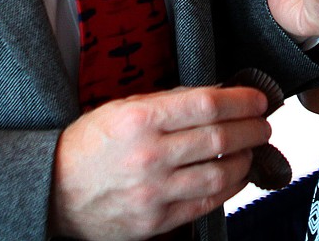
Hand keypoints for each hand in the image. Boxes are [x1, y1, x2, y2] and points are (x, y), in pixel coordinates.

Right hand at [49, 85, 269, 239]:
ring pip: (218, 175)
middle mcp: (149, 156)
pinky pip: (204, 204)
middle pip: (218, 139)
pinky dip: (228, 189)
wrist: (54, 189)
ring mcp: (153, 193)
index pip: (206, 105)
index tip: (258, 98)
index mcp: (141, 119)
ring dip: (245, 160)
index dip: (240, 101)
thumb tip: (215, 96)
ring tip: (253, 148)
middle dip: (251, 129)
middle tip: (264, 123)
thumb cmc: (90, 143)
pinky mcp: (155, 222)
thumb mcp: (124, 107)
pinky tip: (235, 175)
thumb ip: (169, 102)